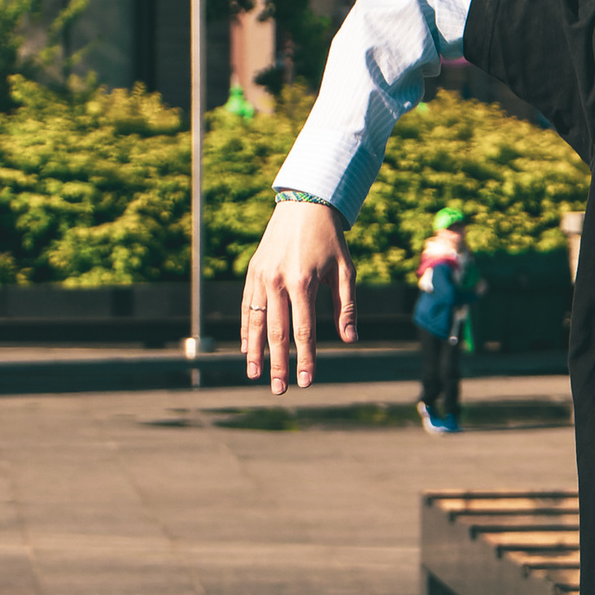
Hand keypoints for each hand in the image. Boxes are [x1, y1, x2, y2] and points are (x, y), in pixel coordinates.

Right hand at [242, 200, 356, 392]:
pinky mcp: (252, 273)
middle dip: (278, 364)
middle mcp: (278, 281)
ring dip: (255, 352)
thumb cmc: (330, 239)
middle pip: (276, 332)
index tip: (307, 382)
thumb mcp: (345, 270)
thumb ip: (346, 306)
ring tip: (254, 376)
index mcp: (303, 282)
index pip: (303, 331)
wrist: (304, 204)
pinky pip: (246, 307)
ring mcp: (261, 277)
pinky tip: (246, 349)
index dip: (305, 359)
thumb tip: (349, 340)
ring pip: (255, 322)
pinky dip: (246, 329)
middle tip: (280, 390)